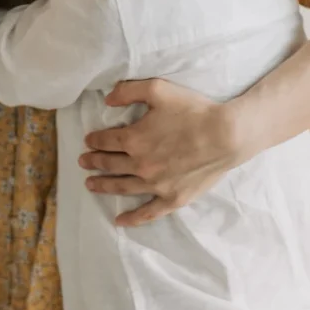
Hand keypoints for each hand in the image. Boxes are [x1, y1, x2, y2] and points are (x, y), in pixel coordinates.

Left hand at [79, 79, 246, 226]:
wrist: (226, 135)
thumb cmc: (193, 110)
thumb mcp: (157, 90)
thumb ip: (128, 91)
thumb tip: (106, 100)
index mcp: (134, 138)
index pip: (106, 141)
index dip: (94, 140)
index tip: (88, 141)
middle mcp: (140, 164)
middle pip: (110, 164)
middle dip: (93, 162)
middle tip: (83, 162)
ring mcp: (156, 184)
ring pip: (122, 187)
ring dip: (104, 185)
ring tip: (90, 184)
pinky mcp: (173, 198)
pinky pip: (147, 212)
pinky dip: (132, 218)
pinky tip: (119, 220)